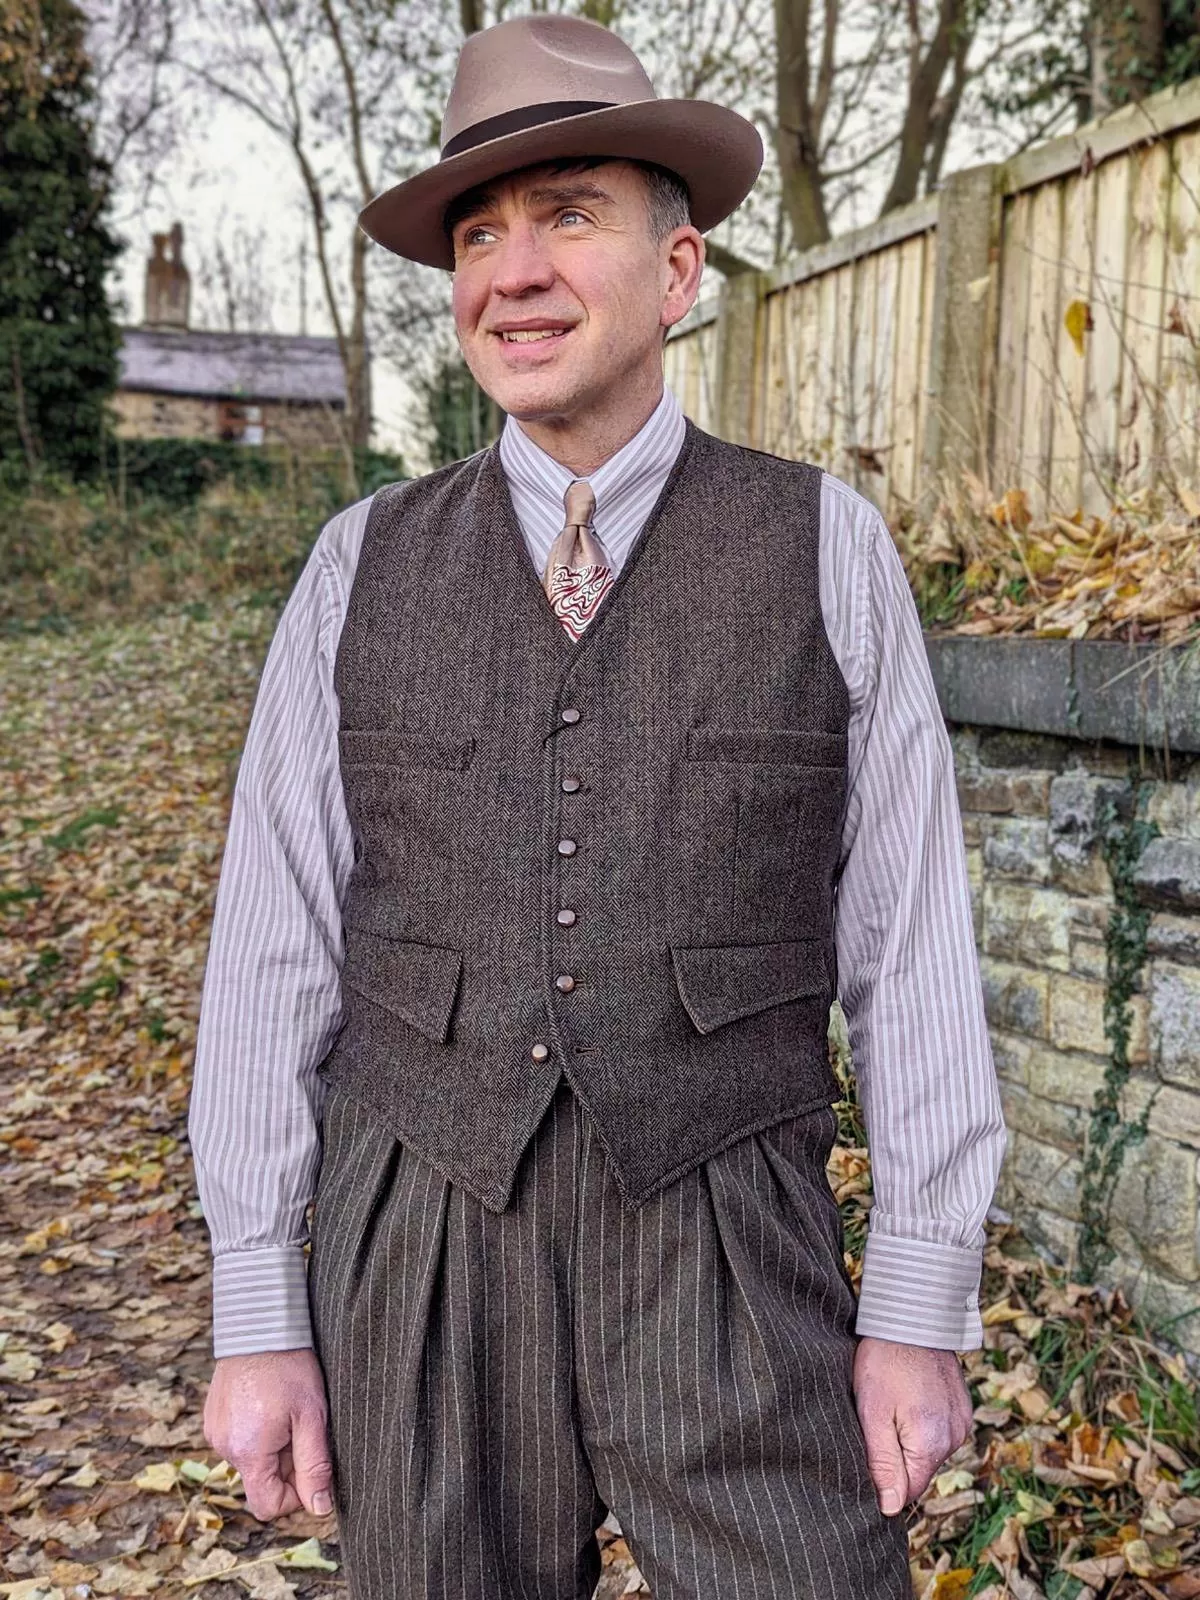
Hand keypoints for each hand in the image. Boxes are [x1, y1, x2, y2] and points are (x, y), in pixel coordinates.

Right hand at [203, 1349, 332, 1521]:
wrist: (260, 1324)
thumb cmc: (289, 1367)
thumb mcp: (312, 1416)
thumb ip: (314, 1466)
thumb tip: (319, 1508)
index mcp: (248, 1452)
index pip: (267, 1506)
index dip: (295, 1495)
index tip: (311, 1466)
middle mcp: (224, 1447)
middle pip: (260, 1481)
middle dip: (285, 1464)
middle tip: (301, 1426)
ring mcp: (215, 1431)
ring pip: (251, 1460)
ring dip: (272, 1447)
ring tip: (285, 1410)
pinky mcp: (213, 1417)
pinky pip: (239, 1440)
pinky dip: (257, 1432)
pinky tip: (268, 1403)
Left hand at [852, 1336, 972, 1515]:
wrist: (912, 1315)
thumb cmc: (884, 1361)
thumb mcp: (872, 1412)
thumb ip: (883, 1463)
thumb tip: (890, 1508)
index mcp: (931, 1444)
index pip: (908, 1492)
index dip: (884, 1481)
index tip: (868, 1452)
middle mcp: (954, 1438)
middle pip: (919, 1470)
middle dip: (896, 1457)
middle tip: (875, 1421)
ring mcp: (962, 1421)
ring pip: (929, 1450)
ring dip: (909, 1438)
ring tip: (891, 1404)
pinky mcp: (962, 1406)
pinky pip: (940, 1429)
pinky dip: (923, 1422)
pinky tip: (907, 1396)